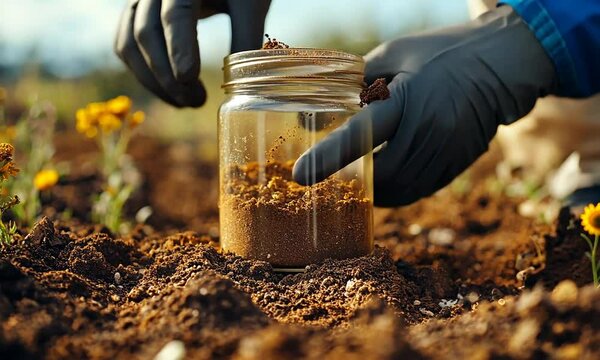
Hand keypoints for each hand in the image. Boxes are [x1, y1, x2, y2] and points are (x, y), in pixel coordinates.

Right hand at [115, 0, 270, 107]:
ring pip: (130, 45)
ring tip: (186, 103)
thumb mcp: (248, 5)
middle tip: (197, 102)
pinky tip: (172, 93)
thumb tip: (241, 82)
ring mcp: (139, 3)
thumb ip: (246, 35)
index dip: (179, 47)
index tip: (188, 77)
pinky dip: (145, 75)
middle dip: (168, 75)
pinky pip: (126, 49)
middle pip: (146, 34)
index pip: (175, 14)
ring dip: (154, 81)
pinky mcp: (134, 17)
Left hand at [293, 6, 556, 205]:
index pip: (360, 135)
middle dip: (352, 180)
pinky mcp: (455, 165)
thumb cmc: (440, 54)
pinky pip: (418, 191)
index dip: (327, 158)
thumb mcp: (395, 53)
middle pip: (379, 174)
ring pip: (399, 190)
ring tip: (357, 178)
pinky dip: (395, 190)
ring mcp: (445, 153)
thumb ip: (359, 80)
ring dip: (373, 190)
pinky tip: (385, 178)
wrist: (499, 66)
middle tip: (330, 176)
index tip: (300, 175)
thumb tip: (326, 104)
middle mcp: (428, 132)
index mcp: (407, 99)